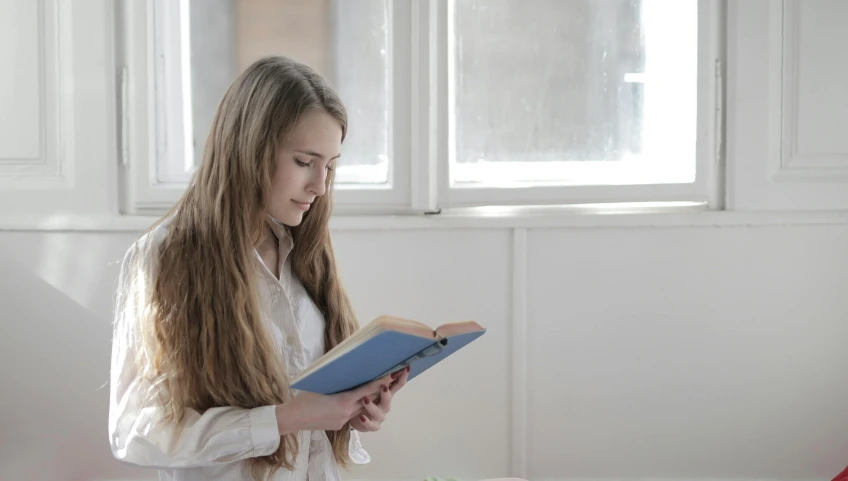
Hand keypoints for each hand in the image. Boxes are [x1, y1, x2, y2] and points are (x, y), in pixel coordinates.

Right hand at [276, 375, 391, 433]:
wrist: (293, 418)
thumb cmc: (304, 398)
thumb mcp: (322, 385)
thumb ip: (339, 382)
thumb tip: (349, 371)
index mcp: (343, 400)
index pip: (367, 390)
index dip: (380, 383)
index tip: (390, 375)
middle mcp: (347, 412)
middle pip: (367, 401)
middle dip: (377, 391)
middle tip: (388, 380)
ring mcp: (343, 421)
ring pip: (359, 409)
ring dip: (365, 400)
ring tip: (371, 391)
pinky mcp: (339, 426)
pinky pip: (350, 415)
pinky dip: (353, 407)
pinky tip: (349, 402)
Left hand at [350, 366, 409, 431]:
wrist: (353, 417)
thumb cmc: (362, 398)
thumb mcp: (367, 389)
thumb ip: (376, 381)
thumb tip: (382, 366)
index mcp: (385, 394)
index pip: (396, 385)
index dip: (402, 377)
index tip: (406, 367)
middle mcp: (384, 405)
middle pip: (389, 400)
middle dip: (386, 394)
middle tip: (383, 387)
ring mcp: (379, 416)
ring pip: (379, 413)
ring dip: (372, 406)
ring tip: (364, 400)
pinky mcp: (373, 425)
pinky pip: (371, 425)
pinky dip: (367, 421)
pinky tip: (361, 416)